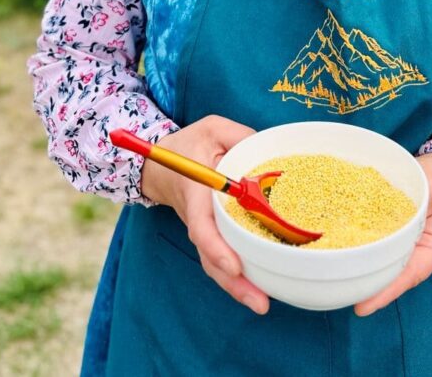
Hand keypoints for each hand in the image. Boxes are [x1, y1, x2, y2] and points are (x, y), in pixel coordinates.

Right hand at [141, 115, 270, 315]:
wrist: (160, 163)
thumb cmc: (188, 144)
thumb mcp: (213, 128)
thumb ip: (240, 136)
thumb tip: (271, 153)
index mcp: (195, 191)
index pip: (202, 226)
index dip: (216, 248)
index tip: (234, 265)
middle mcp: (197, 217)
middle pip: (211, 257)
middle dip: (234, 282)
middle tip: (260, 302)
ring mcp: (203, 228)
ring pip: (216, 264)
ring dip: (238, 286)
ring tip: (262, 303)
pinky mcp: (211, 233)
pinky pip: (221, 258)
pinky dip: (238, 276)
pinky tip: (260, 288)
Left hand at [354, 152, 431, 316]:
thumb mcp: (431, 185)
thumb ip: (415, 199)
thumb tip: (390, 208)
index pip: (410, 275)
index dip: (386, 290)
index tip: (363, 306)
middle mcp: (422, 255)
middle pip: (395, 277)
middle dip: (371, 288)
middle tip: (343, 296)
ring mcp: (410, 249)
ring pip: (386, 267)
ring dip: (366, 273)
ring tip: (339, 284)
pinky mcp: (396, 240)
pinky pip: (380, 250)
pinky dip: (364, 254)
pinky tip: (343, 256)